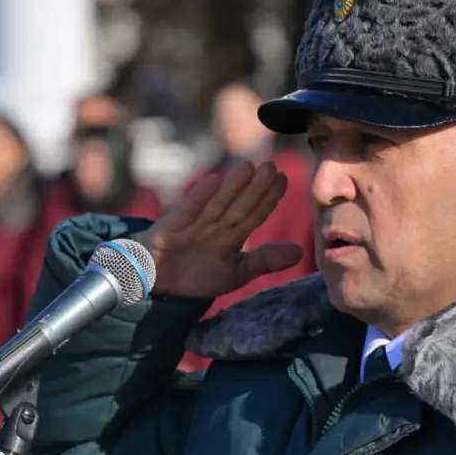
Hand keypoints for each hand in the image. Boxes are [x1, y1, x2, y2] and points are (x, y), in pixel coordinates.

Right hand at [136, 161, 303, 298]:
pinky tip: (212, 181)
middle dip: (254, 188)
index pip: (252, 214)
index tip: (284, 179)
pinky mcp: (168, 231)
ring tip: (248, 168)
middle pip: (237, 206)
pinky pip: (185, 212)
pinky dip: (197, 198)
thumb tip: (300, 252)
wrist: (156, 287)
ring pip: (215, 205)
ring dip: (231, 188)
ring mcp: (191, 226)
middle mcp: (212, 226)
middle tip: (271, 167)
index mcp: (230, 235)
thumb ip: (265, 261)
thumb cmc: (195, 276)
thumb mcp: (236, 273)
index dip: (268, 199)